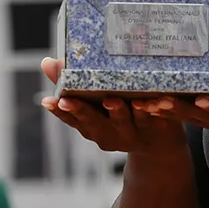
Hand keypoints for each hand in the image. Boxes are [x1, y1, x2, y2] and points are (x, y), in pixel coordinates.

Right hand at [39, 58, 187, 159]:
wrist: (161, 146)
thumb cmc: (122, 117)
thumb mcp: (98, 105)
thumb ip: (74, 84)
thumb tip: (47, 62)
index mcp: (93, 127)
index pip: (72, 119)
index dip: (60, 111)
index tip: (49, 100)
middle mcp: (109, 134)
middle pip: (93, 123)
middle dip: (81, 111)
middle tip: (69, 101)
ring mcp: (133, 133)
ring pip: (123, 122)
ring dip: (116, 112)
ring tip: (111, 100)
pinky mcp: (157, 128)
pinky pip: (152, 119)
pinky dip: (147, 111)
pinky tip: (145, 102)